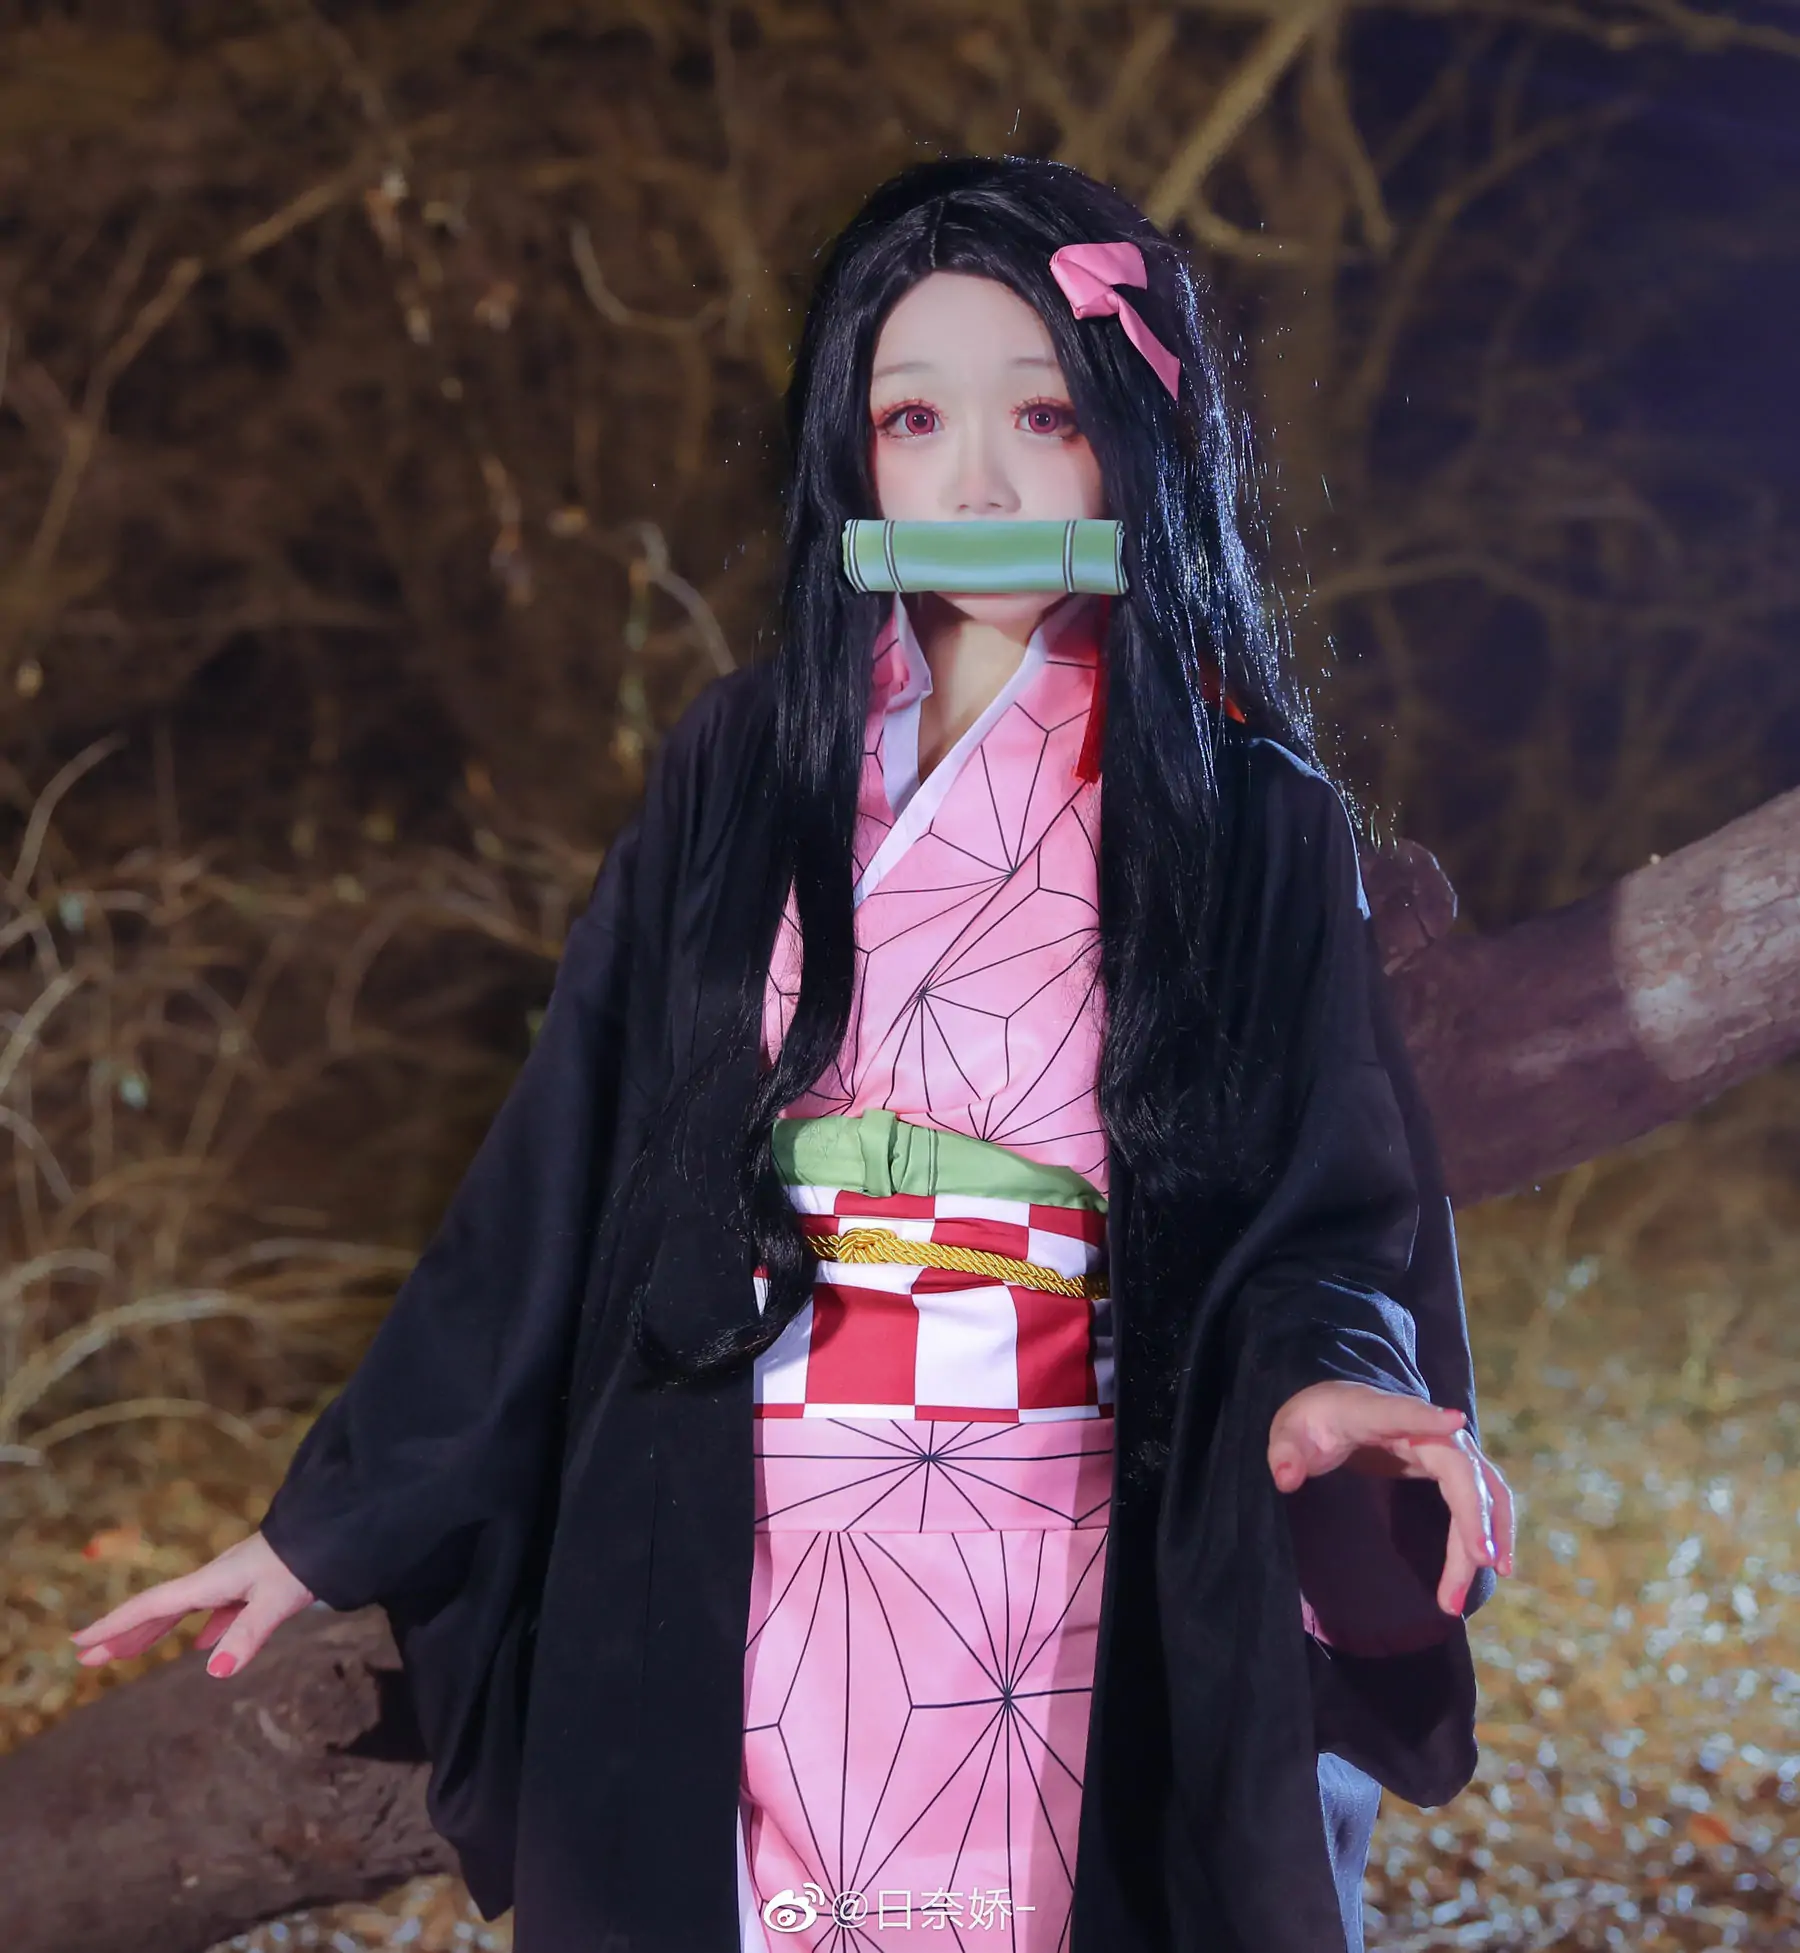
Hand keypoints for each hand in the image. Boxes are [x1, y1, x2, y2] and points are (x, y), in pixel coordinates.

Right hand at [67, 1530, 316, 1677]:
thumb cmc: (308, 1559)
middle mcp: (217, 1578)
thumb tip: (215, 1671)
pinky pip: (217, 1610)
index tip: (79, 1643)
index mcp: (212, 1581)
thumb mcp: (278, 1598)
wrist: (339, 1526)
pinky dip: (203, 1628)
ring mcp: (236, 1579)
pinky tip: (206, 1644)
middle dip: (123, 1633)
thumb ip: (248, 1633)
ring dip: (155, 1631)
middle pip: (160, 1609)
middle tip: (87, 1658)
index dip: (115, 1626)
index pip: (151, 1606)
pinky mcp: (258, 1582)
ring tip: (129, 1653)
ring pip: (185, 1609)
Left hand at [1268, 1380, 1514, 1614]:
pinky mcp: (1452, 1467)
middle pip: (1460, 1468)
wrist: (1337, 1406)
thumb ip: (1285, 1451)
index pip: (1405, 1412)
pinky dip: (1495, 1526)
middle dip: (1473, 1513)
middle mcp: (1424, 1426)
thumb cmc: (1316, 1420)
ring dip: (1489, 1531)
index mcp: (1378, 1412)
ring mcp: (1444, 1446)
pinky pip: (1484, 1497)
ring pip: (1482, 1488)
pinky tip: (1497, 1564)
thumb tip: (1285, 1478)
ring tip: (1483, 1579)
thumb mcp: (1290, 1432)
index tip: (1455, 1421)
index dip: (1428, 1418)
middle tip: (1477, 1562)